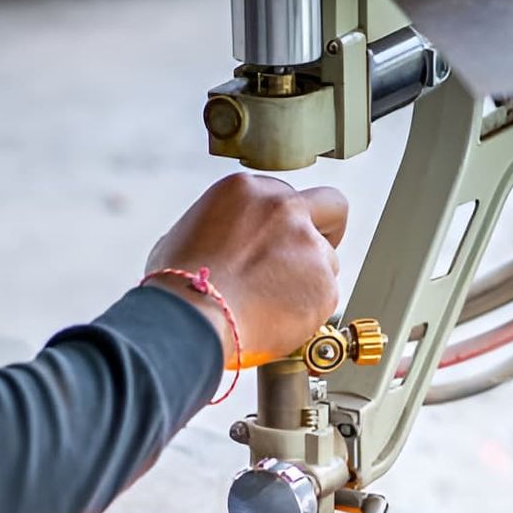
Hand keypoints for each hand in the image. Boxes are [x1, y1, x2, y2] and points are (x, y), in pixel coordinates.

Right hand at [146, 174, 347, 368]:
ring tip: (274, 305)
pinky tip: (278, 320)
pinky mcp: (323, 284)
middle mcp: (284, 209)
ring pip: (327, 261)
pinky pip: (325, 298)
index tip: (278, 240)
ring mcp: (308, 245)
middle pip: (331, 206)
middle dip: (330, 228)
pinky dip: (308, 312)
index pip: (284, 196)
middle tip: (311, 256)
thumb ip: (221, 230)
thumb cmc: (181, 283)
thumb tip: (221, 248)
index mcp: (248, 191)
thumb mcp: (188, 234)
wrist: (192, 318)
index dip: (284, 222)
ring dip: (309, 281)